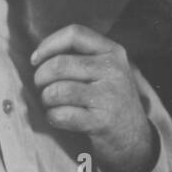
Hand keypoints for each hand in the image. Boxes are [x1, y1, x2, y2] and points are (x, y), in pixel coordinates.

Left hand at [31, 24, 156, 171]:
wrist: (134, 137)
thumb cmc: (110, 100)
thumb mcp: (107, 70)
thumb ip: (81, 57)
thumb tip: (38, 56)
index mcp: (113, 52)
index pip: (74, 34)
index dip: (48, 45)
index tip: (36, 60)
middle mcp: (113, 70)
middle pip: (59, 64)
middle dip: (41, 78)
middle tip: (43, 88)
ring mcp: (109, 96)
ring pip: (56, 91)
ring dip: (46, 100)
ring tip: (52, 104)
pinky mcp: (101, 121)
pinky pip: (61, 115)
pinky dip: (52, 117)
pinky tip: (59, 118)